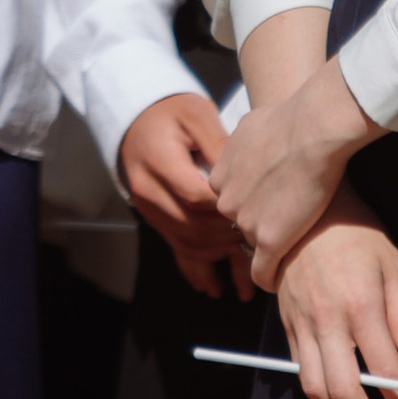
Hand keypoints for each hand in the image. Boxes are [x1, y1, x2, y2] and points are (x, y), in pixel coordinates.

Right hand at [118, 93, 253, 299]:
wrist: (137, 118)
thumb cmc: (172, 111)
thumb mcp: (197, 114)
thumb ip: (218, 143)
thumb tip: (244, 175)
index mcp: (159, 162)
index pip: (197, 197)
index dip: (226, 209)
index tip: (255, 212)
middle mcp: (149, 192)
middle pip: (192, 226)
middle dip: (227, 239)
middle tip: (260, 246)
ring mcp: (150, 209)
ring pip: (185, 243)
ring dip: (216, 260)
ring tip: (245, 279)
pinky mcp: (154, 219)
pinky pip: (174, 249)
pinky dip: (194, 269)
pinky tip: (212, 287)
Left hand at [214, 54, 379, 284]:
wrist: (312, 128)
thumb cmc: (292, 117)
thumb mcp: (253, 124)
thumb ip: (245, 142)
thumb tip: (252, 139)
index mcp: (222, 174)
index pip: (233, 198)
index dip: (254, 200)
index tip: (271, 202)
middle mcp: (227, 199)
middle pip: (241, 221)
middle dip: (260, 222)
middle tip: (285, 222)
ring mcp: (246, 221)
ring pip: (253, 244)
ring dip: (270, 246)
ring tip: (291, 248)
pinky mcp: (267, 240)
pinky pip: (261, 271)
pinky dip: (269, 278)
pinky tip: (277, 281)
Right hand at [274, 193, 397, 398]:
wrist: (302, 213)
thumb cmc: (356, 234)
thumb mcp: (392, 263)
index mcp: (360, 305)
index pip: (384, 370)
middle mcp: (327, 321)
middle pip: (344, 391)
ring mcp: (302, 325)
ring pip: (316, 390)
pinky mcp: (287, 326)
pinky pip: (299, 373)